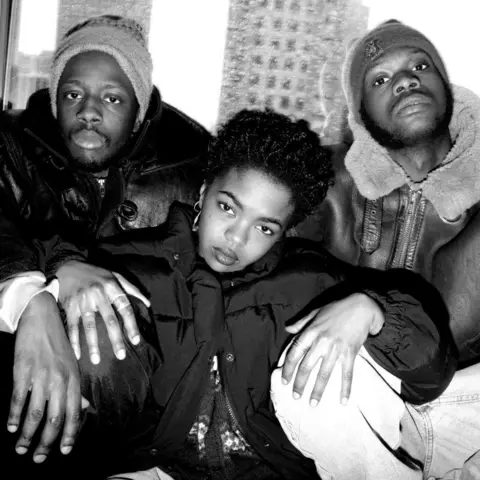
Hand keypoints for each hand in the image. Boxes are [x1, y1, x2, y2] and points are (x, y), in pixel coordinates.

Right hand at [8, 292, 87, 462]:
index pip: (75, 412)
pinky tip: (10, 427)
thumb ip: (77, 389)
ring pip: (36, 413)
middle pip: (56, 418)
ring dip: (27, 434)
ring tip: (21, 448)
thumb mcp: (73, 365)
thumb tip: (85, 410)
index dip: (70, 434)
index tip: (64, 451)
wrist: (43, 317)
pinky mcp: (23, 369)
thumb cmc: (58, 344)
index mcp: (74, 378)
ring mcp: (42, 374)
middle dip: (47, 442)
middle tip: (38, 457)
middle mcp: (61, 379)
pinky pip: (18, 398)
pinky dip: (13, 415)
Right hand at [56, 261, 149, 363]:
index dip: (131, 325)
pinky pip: (72, 326)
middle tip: (121, 356)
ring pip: (89, 326)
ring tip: (97, 361)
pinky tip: (77, 354)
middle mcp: (99, 294)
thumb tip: (147, 303)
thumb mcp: (115, 276)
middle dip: (116, 339)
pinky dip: (74, 341)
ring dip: (93, 345)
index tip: (136, 341)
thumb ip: (132, 289)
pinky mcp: (69, 305)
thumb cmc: (96, 273)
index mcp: (112, 287)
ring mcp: (83, 300)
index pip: (125, 308)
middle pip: (109, 320)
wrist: (68, 265)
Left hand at [281, 293, 383, 406]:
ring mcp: (336, 348)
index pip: (295, 352)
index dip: (288, 368)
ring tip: (312, 404)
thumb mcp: (315, 312)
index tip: (284, 380)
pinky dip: (345, 388)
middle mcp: (321, 341)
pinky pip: (347, 374)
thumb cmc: (337, 309)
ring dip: (317, 390)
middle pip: (306, 366)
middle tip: (295, 396)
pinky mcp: (350, 353)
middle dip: (299, 383)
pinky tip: (343, 401)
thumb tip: (288, 329)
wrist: (361, 306)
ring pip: (324, 373)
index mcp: (311, 331)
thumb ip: (301, 322)